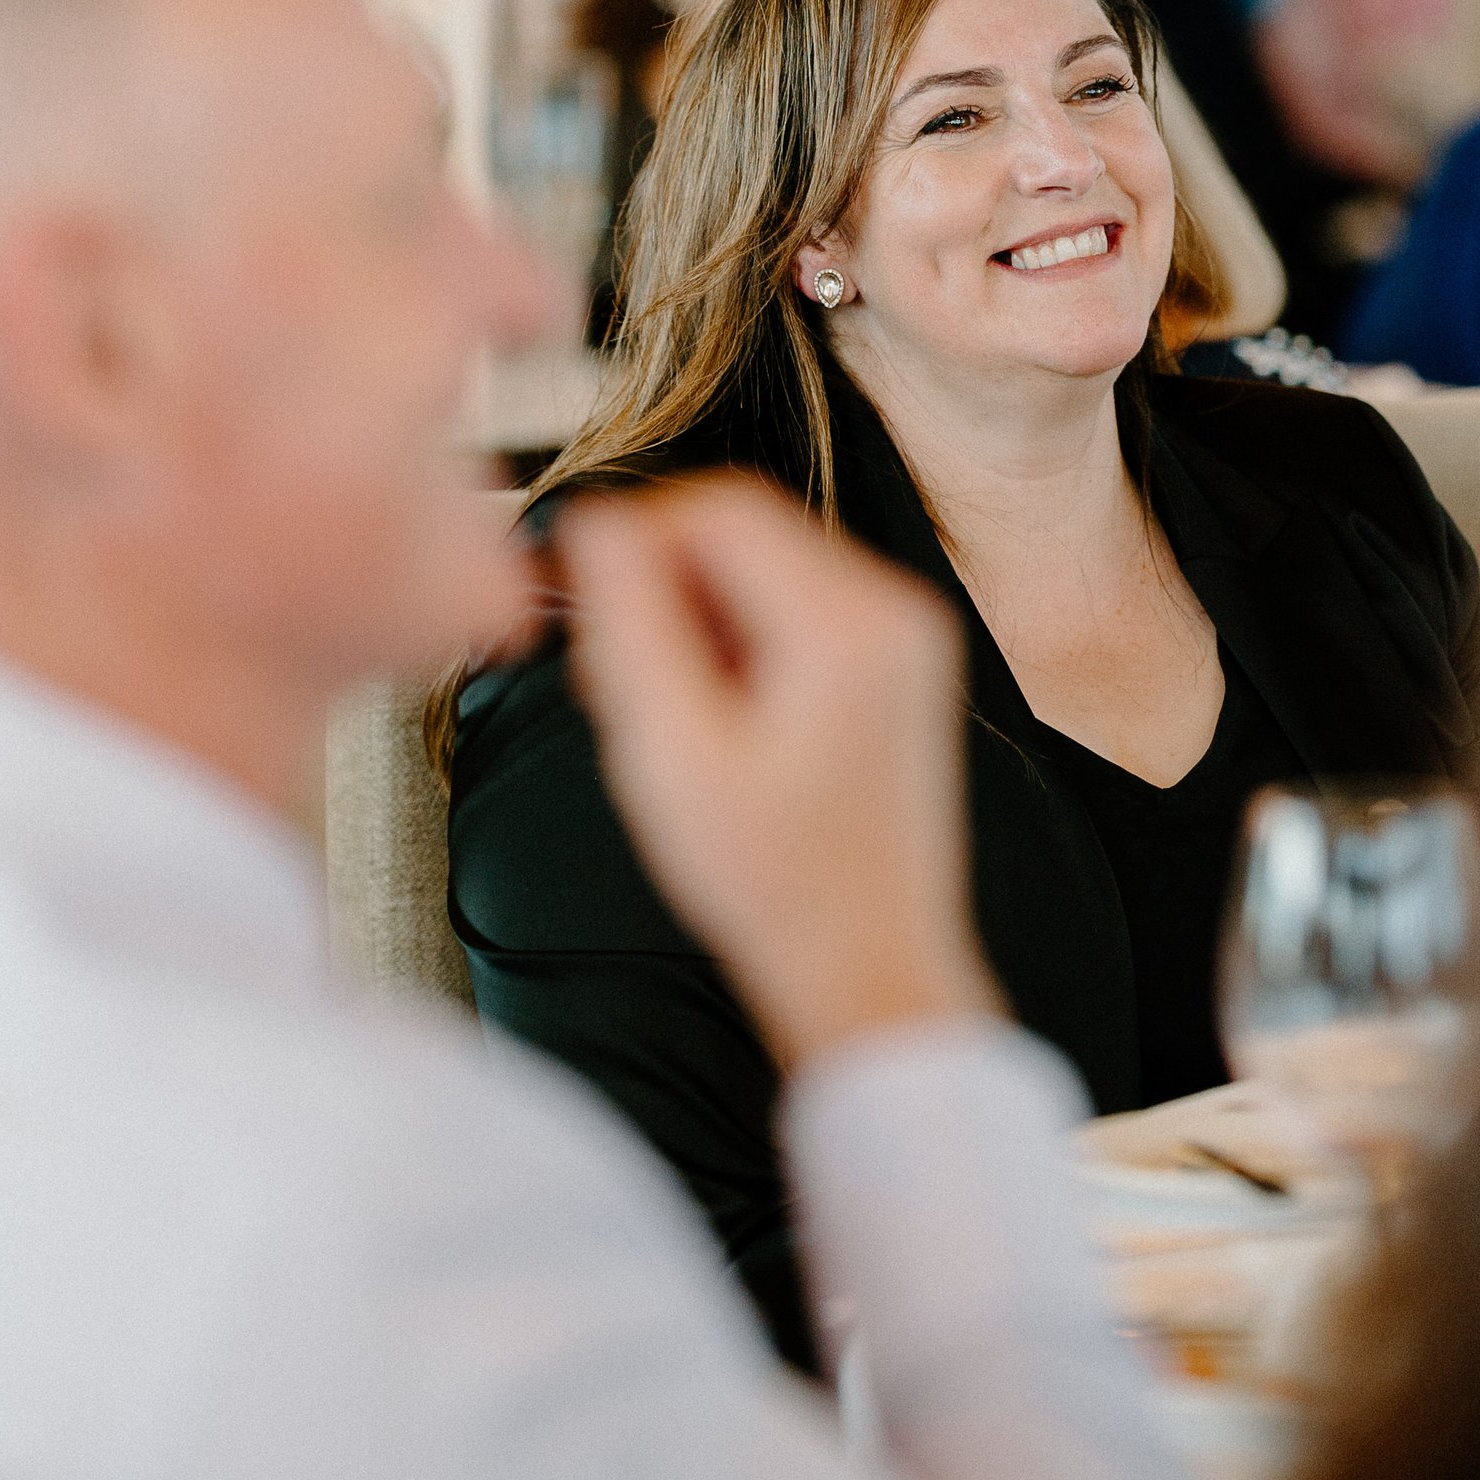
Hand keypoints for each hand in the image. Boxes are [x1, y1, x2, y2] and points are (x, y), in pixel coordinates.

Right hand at [560, 474, 998, 1070]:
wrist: (869, 971)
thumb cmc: (771, 886)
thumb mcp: (671, 751)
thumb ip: (629, 623)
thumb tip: (592, 523)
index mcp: (850, 624)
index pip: (722, 508)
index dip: (633, 537)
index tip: (571, 595)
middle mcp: (897, 611)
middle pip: (747, 533)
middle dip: (661, 583)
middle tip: (602, 674)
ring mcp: (907, 639)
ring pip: (767, 570)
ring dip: (693, 616)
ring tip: (649, 710)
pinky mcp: (897, 670)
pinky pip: (798, 612)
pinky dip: (737, 643)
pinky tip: (702, 720)